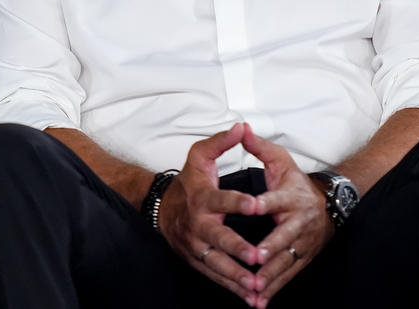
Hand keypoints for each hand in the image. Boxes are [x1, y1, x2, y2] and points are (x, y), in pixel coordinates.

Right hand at [159, 123, 262, 305]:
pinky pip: (215, 276)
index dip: (238, 202)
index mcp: (203, 198)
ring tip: (255, 285)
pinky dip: (231, 287)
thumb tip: (241, 127)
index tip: (256, 205)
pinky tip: (249, 296)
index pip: (222, 199)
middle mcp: (199, 224)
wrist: (161, 208)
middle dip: (238, 249)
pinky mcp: (197, 261)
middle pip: (219, 239)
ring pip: (217, 264)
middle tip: (256, 256)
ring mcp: (197, 246)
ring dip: (236, 276)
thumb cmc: (188, 181)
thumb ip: (222, 142)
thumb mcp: (200, 155)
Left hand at [242, 125, 333, 307]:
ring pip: (286, 260)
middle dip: (270, 247)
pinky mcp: (302, 258)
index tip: (253, 207)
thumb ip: (259, 146)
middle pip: (284, 235)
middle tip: (254, 256)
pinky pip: (288, 275)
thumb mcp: (280, 159)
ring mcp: (301, 242)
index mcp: (291, 196)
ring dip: (270, 275)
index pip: (277, 198)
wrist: (327, 203)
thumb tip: (242, 128)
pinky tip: (259, 299)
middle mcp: (299, 221)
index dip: (266, 202)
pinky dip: (275, 288)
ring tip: (254, 287)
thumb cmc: (296, 182)